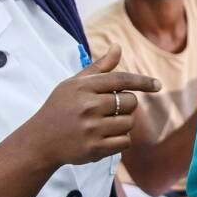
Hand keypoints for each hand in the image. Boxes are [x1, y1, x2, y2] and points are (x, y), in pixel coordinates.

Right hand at [19, 45, 160, 167]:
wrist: (40, 141)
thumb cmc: (60, 108)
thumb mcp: (73, 84)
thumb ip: (98, 68)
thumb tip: (118, 47)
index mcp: (83, 88)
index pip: (121, 80)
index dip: (142, 82)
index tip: (157, 85)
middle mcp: (87, 106)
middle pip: (130, 102)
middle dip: (126, 105)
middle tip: (110, 109)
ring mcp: (91, 129)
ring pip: (129, 122)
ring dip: (123, 123)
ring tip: (104, 124)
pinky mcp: (95, 148)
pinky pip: (125, 141)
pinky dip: (120, 140)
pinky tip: (105, 137)